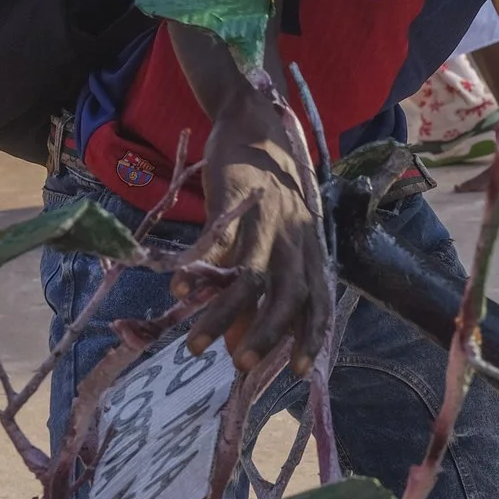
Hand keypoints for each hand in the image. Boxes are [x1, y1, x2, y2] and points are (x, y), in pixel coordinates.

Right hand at [182, 108, 332, 376]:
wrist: (254, 125)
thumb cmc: (267, 193)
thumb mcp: (275, 239)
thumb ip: (263, 291)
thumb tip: (242, 347)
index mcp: (309, 248)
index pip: (320, 299)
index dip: (312, 335)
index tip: (300, 372)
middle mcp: (294, 238)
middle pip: (289, 292)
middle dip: (268, 333)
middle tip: (243, 365)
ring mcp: (265, 219)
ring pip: (249, 275)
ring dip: (223, 314)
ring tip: (196, 345)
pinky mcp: (234, 202)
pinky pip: (216, 242)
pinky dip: (198, 270)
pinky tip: (178, 294)